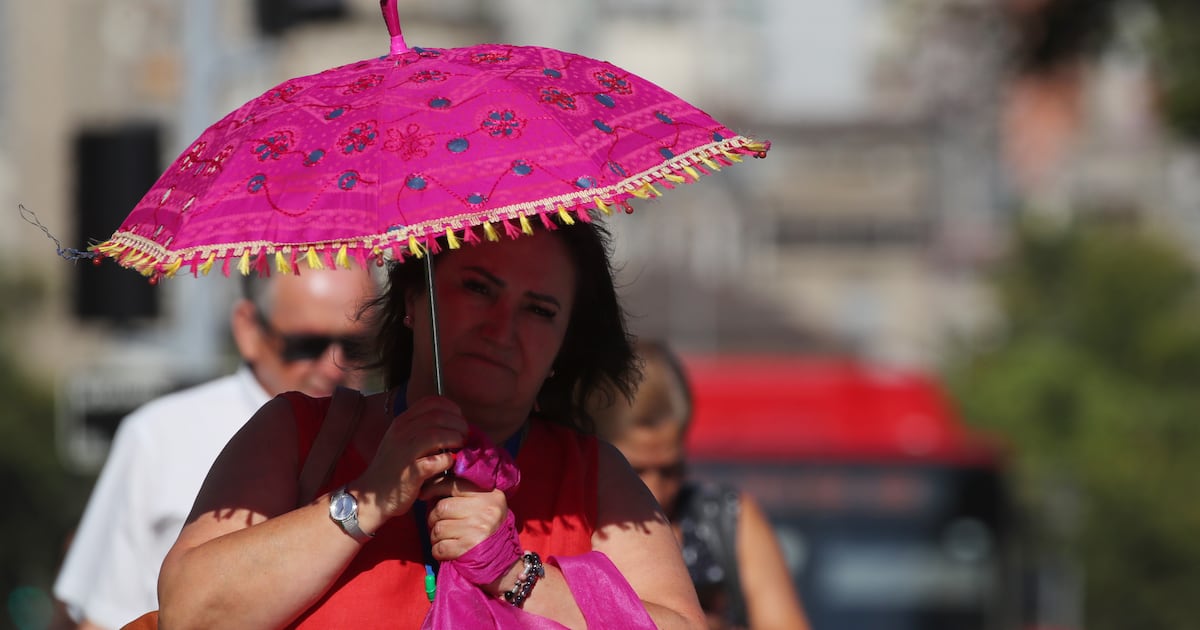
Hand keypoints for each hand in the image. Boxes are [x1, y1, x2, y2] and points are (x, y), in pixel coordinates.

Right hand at [355, 396, 467, 521]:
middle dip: (459, 424)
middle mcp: (401, 433)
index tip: (459, 419)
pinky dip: (448, 460)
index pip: (432, 402)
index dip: (452, 408)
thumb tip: (454, 422)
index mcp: (401, 422)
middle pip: (439, 416)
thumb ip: (422, 429)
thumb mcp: (402, 441)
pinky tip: (450, 463)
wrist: (371, 499)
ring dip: (455, 439)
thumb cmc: (393, 469)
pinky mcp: (410, 473)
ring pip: (437, 435)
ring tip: (461, 447)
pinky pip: (436, 461)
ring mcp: (404, 452)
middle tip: (465, 435)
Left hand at [424, 478, 512, 570]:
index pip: (453, 484)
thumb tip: (432, 482)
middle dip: (433, 517)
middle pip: (442, 507)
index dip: (434, 488)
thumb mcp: (486, 505)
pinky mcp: (469, 548)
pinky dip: (438, 550)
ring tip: (443, 538)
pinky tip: (445, 550)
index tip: (424, 494)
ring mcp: (478, 529)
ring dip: (435, 536)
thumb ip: (465, 492)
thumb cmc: (490, 529)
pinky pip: (440, 547)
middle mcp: (486, 510)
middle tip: (437, 523)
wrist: (503, 560)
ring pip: (438, 528)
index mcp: (489, 495)